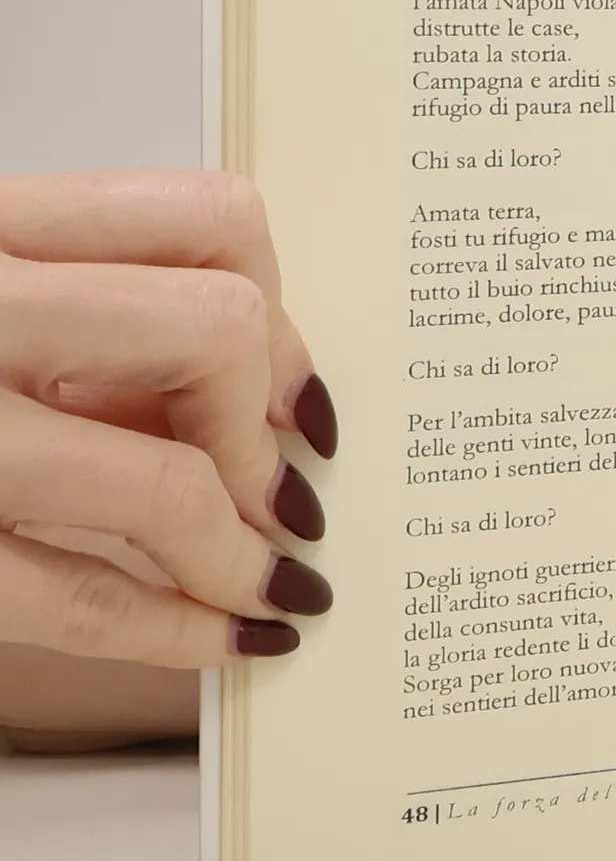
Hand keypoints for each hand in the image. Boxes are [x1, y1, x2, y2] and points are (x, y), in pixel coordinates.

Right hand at [0, 172, 333, 745]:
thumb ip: (89, 320)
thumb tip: (262, 399)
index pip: (211, 218)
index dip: (285, 313)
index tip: (290, 390)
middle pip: (220, 326)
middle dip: (265, 425)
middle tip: (278, 486)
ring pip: (165, 481)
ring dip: (239, 550)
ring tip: (262, 581)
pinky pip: (79, 604)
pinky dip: (177, 633)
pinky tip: (222, 641)